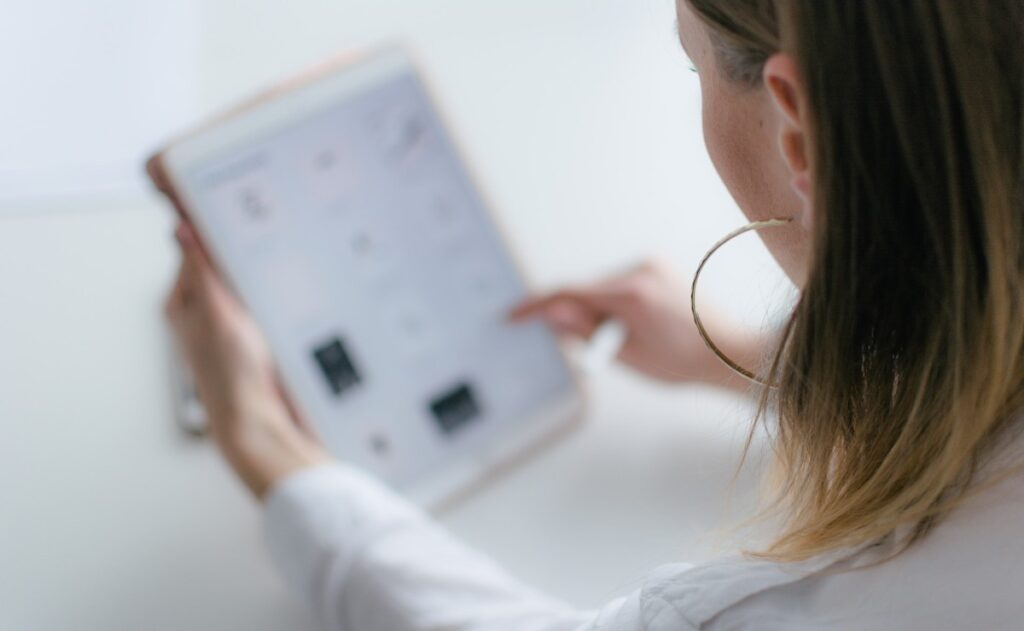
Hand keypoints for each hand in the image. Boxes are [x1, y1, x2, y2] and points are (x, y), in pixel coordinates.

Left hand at [165, 223, 328, 498]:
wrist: (259, 423)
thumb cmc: (232, 377)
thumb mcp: (217, 313)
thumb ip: (201, 270)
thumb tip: (182, 227)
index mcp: (181, 304)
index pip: (195, 250)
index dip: (215, 230)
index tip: (237, 210)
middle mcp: (201, 315)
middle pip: (222, 268)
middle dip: (243, 254)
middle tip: (268, 238)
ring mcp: (228, 329)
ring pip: (246, 288)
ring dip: (263, 278)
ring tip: (281, 269)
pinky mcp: (253, 343)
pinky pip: (264, 308)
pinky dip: (275, 300)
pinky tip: (291, 298)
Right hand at [510, 259, 763, 388]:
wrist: (731, 349)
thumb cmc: (684, 361)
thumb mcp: (629, 356)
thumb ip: (587, 333)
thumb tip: (554, 314)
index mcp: (632, 294)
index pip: (569, 293)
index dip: (537, 306)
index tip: (513, 316)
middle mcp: (640, 270)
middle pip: (585, 289)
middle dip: (577, 316)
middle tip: (594, 347)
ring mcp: (650, 263)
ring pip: (602, 287)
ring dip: (599, 310)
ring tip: (632, 338)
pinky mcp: (657, 265)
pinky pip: (620, 282)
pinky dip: (615, 302)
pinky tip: (639, 324)